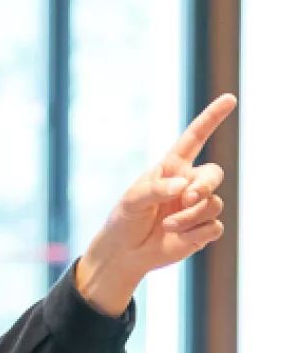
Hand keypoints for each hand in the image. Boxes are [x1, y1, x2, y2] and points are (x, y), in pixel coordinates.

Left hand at [75, 94, 234, 314]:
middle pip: (214, 175)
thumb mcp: (132, 201)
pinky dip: (196, 232)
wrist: (123, 254)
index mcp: (172, 169)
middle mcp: (188, 185)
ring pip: (213, 204)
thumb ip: (156, 189)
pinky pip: (214, 226)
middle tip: (188, 197)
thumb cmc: (125, 221)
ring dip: (190, 215)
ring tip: (167, 225)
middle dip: (205, 185)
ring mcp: (196, 207)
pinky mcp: (201, 230)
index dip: (212, 119)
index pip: (195, 139)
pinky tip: (178, 237)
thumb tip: (183, 186)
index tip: (230, 99)